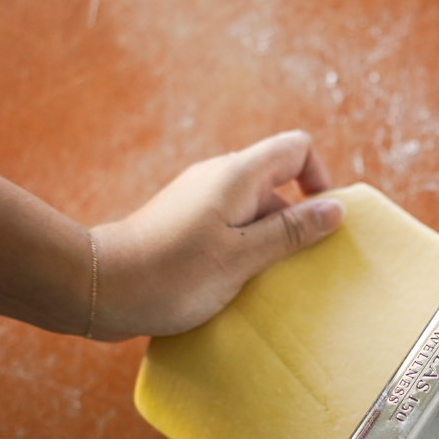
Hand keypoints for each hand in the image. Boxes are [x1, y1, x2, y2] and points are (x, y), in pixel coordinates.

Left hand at [88, 130, 344, 340]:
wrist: (102, 289)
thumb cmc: (174, 274)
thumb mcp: (244, 256)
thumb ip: (291, 231)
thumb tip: (336, 209)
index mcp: (237, 176)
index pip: (297, 149)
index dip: (318, 180)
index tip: (318, 224)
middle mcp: (218, 178)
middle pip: (278, 183)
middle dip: (295, 220)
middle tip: (292, 264)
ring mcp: (200, 200)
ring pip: (254, 210)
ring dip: (269, 240)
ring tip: (261, 281)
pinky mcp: (186, 223)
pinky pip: (231, 226)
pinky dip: (243, 249)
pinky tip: (234, 282)